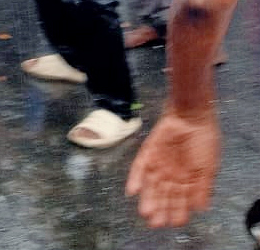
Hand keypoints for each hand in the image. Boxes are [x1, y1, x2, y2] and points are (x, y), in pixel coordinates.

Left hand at [126, 109, 219, 227]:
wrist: (192, 117)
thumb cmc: (203, 142)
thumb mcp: (208, 168)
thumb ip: (203, 188)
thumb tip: (199, 209)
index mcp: (187, 180)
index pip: (180, 200)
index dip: (177, 212)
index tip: (174, 223)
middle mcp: (170, 174)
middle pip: (164, 195)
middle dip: (160, 209)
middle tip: (155, 223)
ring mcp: (158, 163)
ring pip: (151, 184)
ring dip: (148, 198)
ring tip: (145, 212)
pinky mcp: (147, 152)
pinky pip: (139, 167)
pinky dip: (135, 178)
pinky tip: (132, 191)